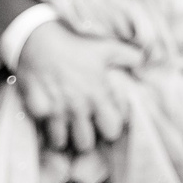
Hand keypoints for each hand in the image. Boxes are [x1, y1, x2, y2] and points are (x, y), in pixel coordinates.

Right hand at [13, 23, 141, 155]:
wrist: (38, 38)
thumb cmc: (74, 45)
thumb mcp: (106, 47)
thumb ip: (130, 55)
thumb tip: (146, 59)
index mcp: (97, 96)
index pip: (112, 130)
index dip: (110, 128)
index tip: (104, 123)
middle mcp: (78, 107)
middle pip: (85, 143)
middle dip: (85, 138)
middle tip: (82, 129)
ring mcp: (56, 110)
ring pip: (61, 142)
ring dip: (63, 137)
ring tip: (63, 129)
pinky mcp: (36, 108)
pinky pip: (41, 129)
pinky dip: (43, 127)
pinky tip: (45, 118)